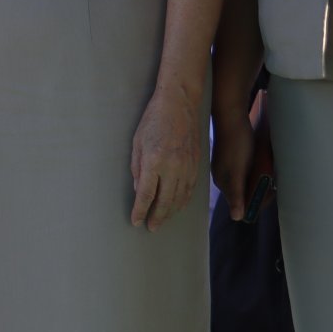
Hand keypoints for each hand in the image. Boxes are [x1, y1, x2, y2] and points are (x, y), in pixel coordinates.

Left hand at [130, 87, 203, 230]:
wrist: (180, 103)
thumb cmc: (153, 120)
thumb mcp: (137, 142)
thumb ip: (137, 168)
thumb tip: (139, 190)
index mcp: (154, 161)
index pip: (147, 194)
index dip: (140, 211)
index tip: (136, 221)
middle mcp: (173, 167)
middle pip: (165, 201)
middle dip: (157, 217)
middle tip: (151, 228)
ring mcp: (187, 167)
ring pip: (180, 198)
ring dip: (171, 212)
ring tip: (162, 221)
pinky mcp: (197, 164)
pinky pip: (191, 189)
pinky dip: (183, 201)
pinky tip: (178, 207)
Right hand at [211, 100, 273, 221]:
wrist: (232, 116)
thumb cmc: (236, 145)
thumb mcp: (237, 172)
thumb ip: (236, 194)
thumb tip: (236, 218)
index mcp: (223, 182)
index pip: (240, 203)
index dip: (255, 202)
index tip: (270, 194)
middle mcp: (224, 176)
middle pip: (244, 192)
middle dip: (259, 191)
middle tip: (274, 183)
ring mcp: (229, 165)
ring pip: (247, 181)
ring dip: (259, 181)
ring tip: (272, 174)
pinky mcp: (235, 156)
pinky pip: (248, 170)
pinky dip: (257, 171)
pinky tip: (265, 165)